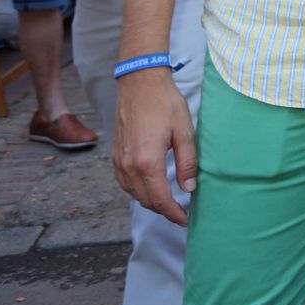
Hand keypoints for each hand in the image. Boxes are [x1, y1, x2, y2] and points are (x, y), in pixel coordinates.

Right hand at [112, 67, 196, 226]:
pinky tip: (150, 186)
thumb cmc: (165, 104)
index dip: (173, 214)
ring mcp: (119, 161)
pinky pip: (124, 182)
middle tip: (181, 213)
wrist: (140, 84)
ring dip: (150, 201)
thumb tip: (189, 188)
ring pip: (133, 194)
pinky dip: (137, 190)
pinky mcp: (115, 154)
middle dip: (163, 211)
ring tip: (169, 202)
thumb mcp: (185, 132)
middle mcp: (129, 165)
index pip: (161, 199)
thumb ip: (188, 162)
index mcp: (148, 162)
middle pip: (145, 200)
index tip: (185, 220)